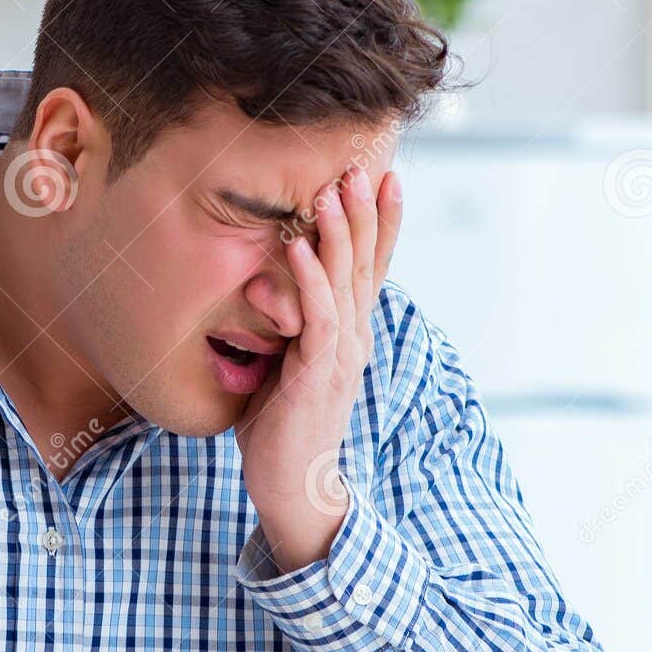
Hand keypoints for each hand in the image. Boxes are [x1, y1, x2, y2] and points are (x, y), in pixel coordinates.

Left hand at [235, 167, 402, 571]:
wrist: (293, 485)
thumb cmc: (283, 424)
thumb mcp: (287, 362)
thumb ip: (290, 327)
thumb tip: (267, 287)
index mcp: (349, 333)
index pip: (370, 268)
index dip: (381, 223)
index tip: (384, 177)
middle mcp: (353, 339)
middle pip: (366, 265)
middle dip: (365, 214)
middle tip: (363, 166)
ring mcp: (340, 356)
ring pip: (345, 283)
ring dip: (339, 234)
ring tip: (332, 190)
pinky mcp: (317, 375)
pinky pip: (317, 317)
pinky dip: (308, 279)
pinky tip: (298, 246)